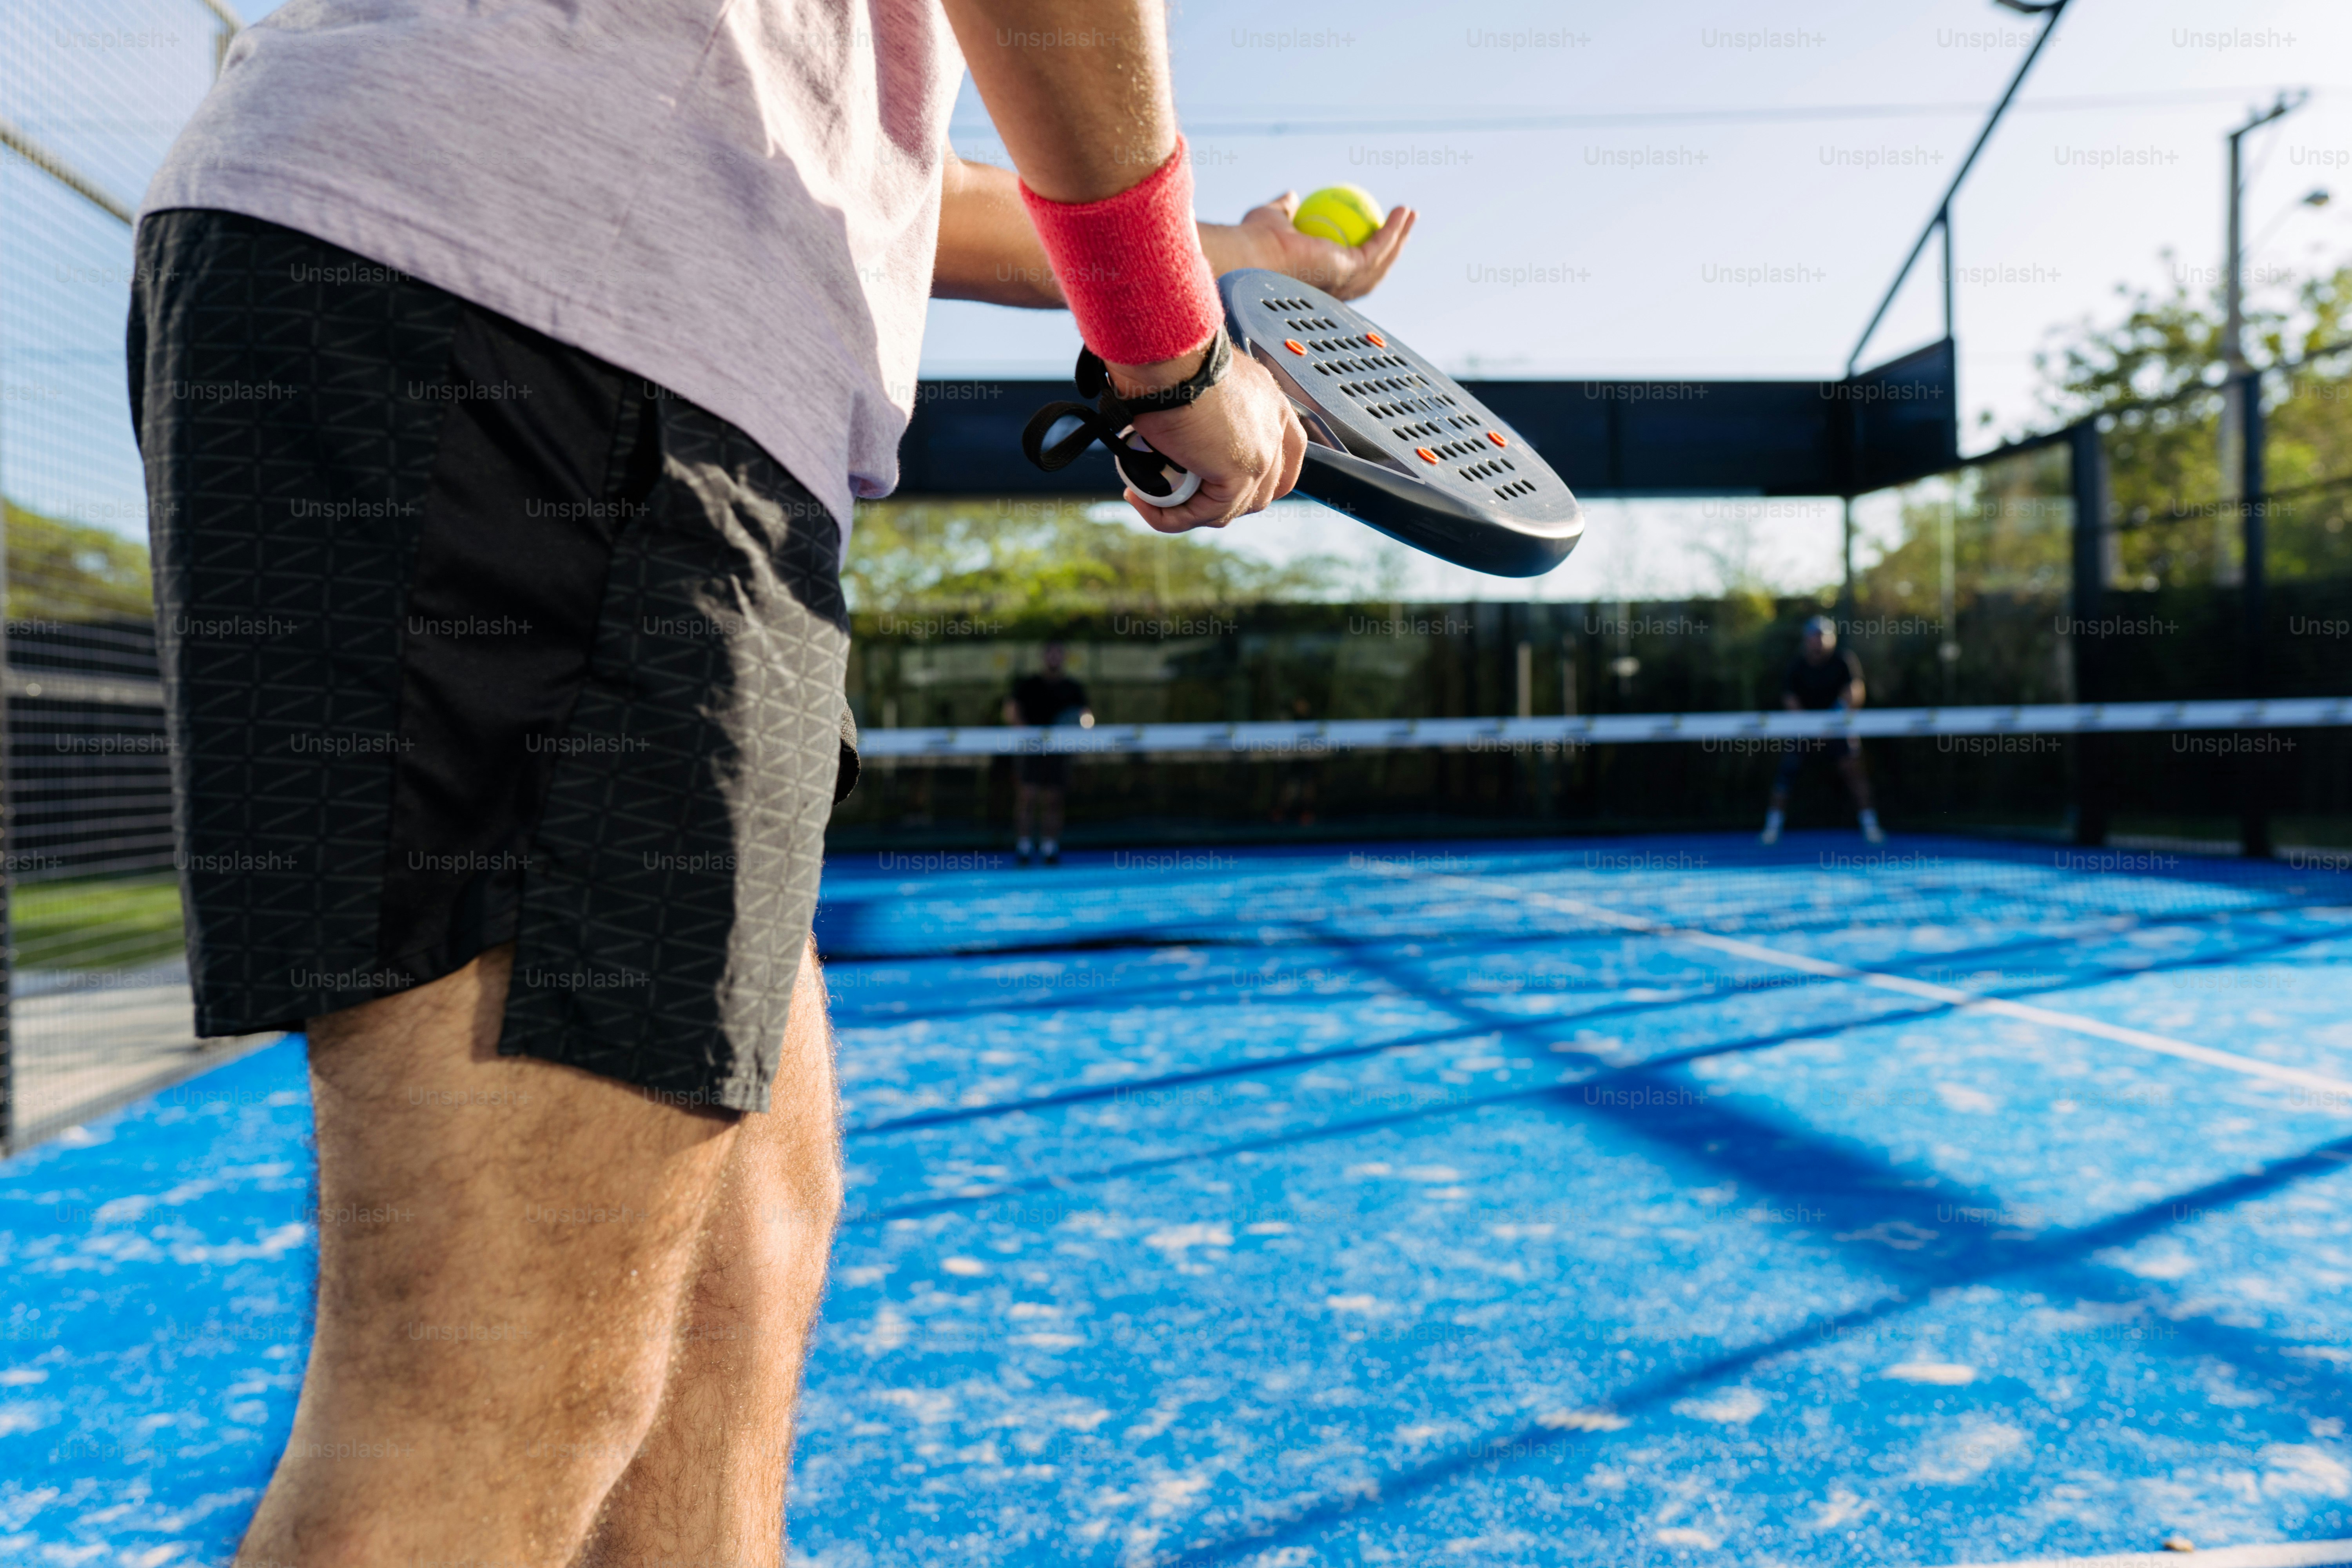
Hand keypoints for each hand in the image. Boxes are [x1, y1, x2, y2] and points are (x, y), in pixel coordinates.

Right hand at [1106, 347, 1303, 532]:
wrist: (1168, 352)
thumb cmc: (1172, 355)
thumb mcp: (1197, 380)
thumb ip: (1203, 406)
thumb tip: (1178, 421)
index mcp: (1270, 403)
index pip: (1284, 458)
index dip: (1256, 482)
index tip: (1217, 484)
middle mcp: (1273, 427)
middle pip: (1260, 490)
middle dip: (1219, 501)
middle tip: (1176, 492)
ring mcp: (1262, 453)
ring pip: (1232, 506)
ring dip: (1190, 510)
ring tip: (1150, 496)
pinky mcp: (1240, 472)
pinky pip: (1208, 513)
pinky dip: (1174, 517)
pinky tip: (1146, 504)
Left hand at [1207, 193, 1416, 300]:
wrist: (1252, 251)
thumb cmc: (1255, 238)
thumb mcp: (1271, 216)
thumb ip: (1284, 209)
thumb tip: (1292, 195)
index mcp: (1316, 279)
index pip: (1347, 268)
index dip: (1363, 252)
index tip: (1371, 228)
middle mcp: (1333, 288)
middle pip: (1372, 270)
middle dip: (1391, 249)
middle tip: (1402, 223)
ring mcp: (1343, 283)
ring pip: (1381, 261)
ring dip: (1399, 238)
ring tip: (1409, 215)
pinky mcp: (1349, 271)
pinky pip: (1377, 247)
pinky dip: (1392, 230)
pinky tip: (1400, 211)